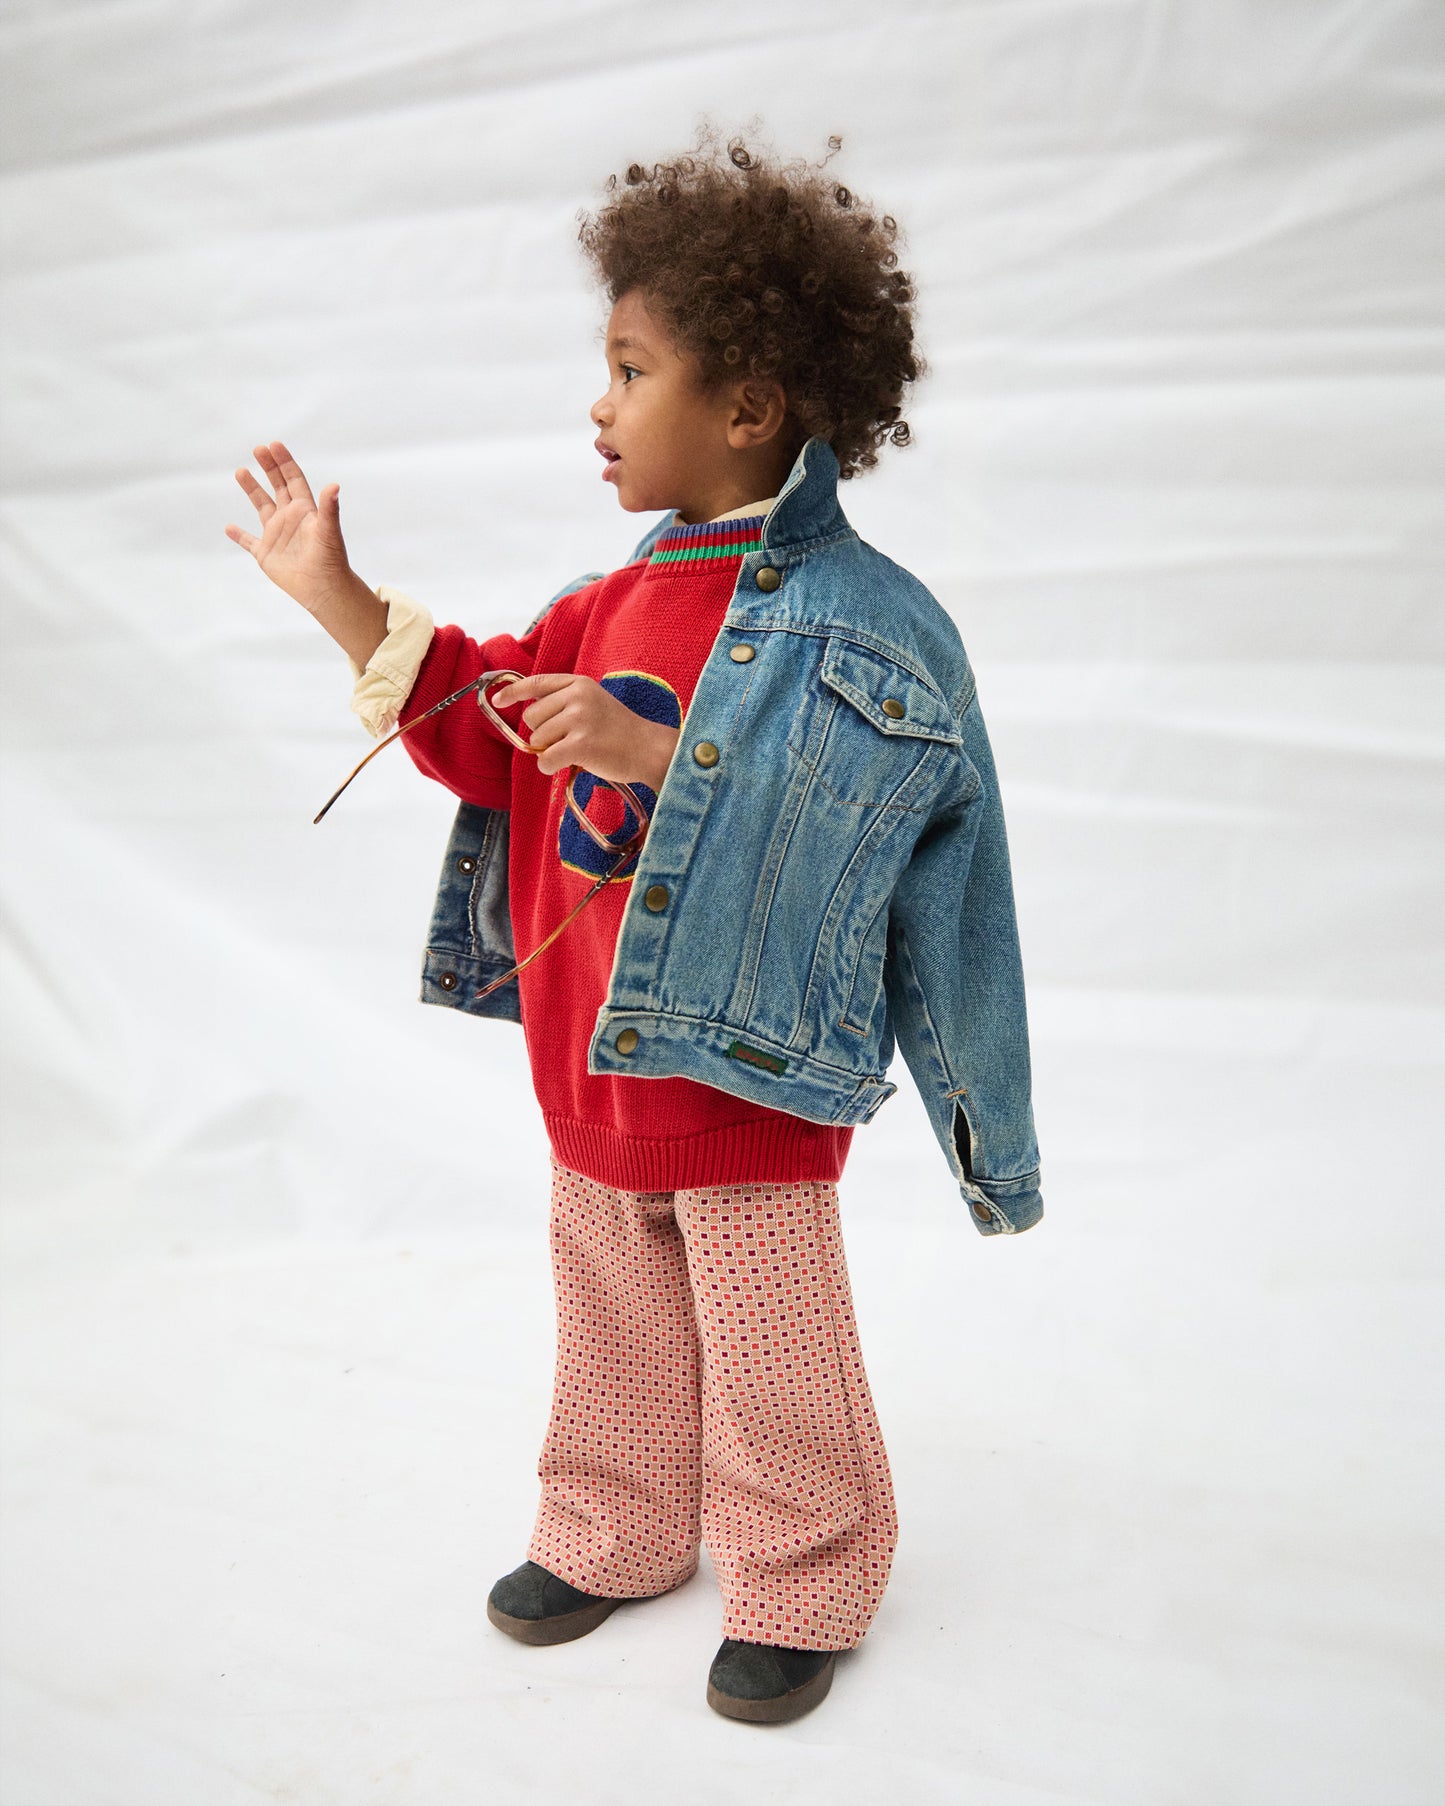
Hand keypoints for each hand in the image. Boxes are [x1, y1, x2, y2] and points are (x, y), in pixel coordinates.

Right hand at [223, 440, 357, 615]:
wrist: (324, 588)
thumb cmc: (330, 559)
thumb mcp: (329, 531)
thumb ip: (330, 508)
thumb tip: (335, 485)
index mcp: (305, 510)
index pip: (293, 479)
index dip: (284, 462)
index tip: (274, 445)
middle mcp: (290, 519)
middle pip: (277, 487)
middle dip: (268, 467)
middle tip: (258, 449)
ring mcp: (277, 535)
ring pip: (261, 507)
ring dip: (252, 489)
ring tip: (240, 471)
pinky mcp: (266, 553)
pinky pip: (248, 542)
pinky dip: (239, 535)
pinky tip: (229, 528)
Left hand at [493, 673, 680, 791]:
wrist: (650, 749)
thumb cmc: (621, 731)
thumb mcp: (594, 702)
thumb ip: (565, 702)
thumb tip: (529, 716)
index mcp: (579, 684)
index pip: (537, 683)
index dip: (513, 692)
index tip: (497, 701)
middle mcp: (577, 697)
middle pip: (532, 717)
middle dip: (542, 733)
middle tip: (569, 740)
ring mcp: (579, 720)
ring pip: (537, 741)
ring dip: (549, 752)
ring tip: (576, 751)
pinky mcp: (580, 745)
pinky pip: (545, 759)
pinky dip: (550, 767)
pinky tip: (569, 765)